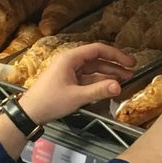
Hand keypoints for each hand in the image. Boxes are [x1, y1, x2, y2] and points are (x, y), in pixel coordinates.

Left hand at [18, 42, 135, 124]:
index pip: (98, 50)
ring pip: (93, 69)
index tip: (130, 62)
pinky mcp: (68, 81)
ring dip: (108, 74)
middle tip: (132, 70)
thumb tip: (119, 86)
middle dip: (115, 65)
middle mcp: (70, 61)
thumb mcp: (76, 96)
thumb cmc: (49, 101)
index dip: (116, 55)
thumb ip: (98, 90)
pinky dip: (99, 81)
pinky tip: (110, 86)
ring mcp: (69, 71)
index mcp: (70, 58)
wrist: (29, 113)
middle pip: (97, 59)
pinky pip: (87, 78)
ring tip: (126, 79)